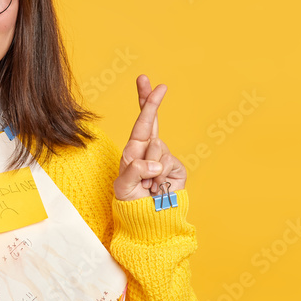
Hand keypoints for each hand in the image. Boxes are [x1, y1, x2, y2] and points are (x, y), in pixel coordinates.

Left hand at [113, 74, 187, 201]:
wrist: (147, 219)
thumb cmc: (131, 202)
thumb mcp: (124, 187)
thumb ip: (135, 171)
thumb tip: (155, 163)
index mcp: (134, 150)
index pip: (140, 122)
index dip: (145, 102)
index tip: (147, 81)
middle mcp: (149, 150)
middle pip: (152, 121)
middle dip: (153, 102)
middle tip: (160, 85)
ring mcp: (164, 158)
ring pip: (157, 148)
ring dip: (150, 168)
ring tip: (147, 185)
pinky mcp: (176, 169)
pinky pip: (167, 164)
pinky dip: (160, 177)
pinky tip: (157, 188)